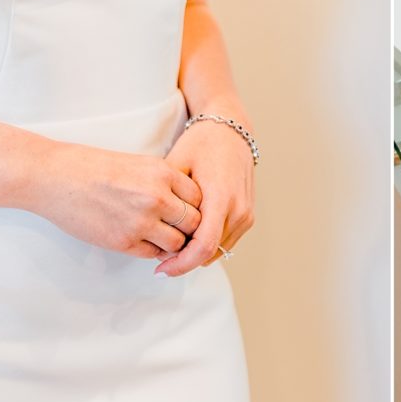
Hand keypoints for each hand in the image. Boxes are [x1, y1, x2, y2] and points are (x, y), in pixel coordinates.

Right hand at [30, 142, 202, 257]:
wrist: (53, 176)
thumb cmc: (90, 167)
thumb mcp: (138, 164)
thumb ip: (164, 183)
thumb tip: (185, 206)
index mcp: (163, 173)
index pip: (199, 199)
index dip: (194, 207)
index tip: (185, 211)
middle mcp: (157, 197)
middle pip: (194, 223)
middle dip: (188, 229)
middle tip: (176, 229)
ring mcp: (141, 221)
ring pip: (177, 244)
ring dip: (171, 244)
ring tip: (157, 236)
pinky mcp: (124, 241)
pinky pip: (153, 253)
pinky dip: (151, 250)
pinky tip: (139, 240)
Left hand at [154, 119, 254, 276]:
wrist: (231, 131)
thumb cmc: (201, 144)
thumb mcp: (176, 166)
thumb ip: (167, 200)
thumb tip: (153, 231)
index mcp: (221, 198)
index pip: (203, 246)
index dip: (181, 264)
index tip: (161, 270)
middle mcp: (238, 211)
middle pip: (210, 253)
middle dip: (184, 261)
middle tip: (160, 261)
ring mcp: (246, 215)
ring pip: (218, 251)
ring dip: (195, 254)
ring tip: (171, 247)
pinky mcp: (247, 217)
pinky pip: (225, 241)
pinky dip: (207, 245)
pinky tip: (188, 237)